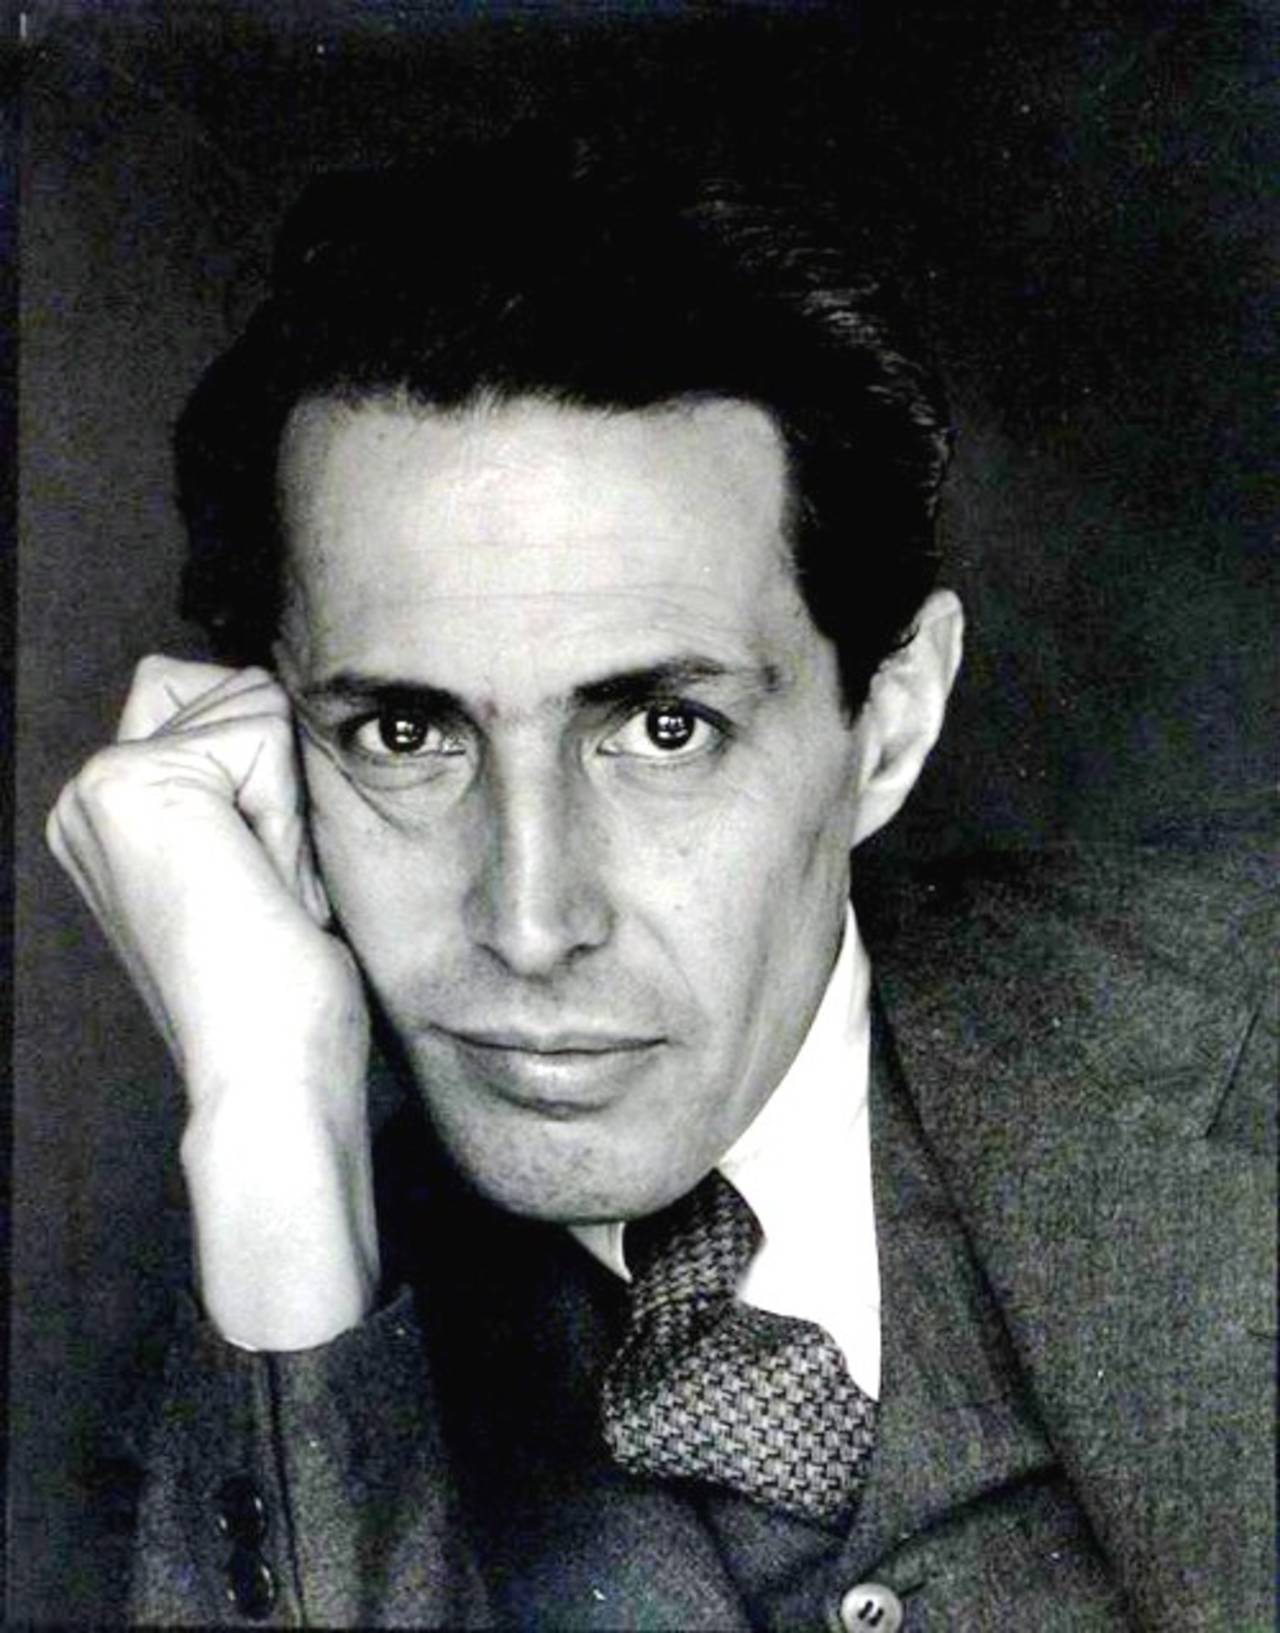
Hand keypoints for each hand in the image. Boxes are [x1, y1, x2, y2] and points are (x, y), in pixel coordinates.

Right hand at [47, 656, 378, 1348]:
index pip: (214, 699)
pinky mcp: (135, 782)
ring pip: (254, 702)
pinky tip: (266, 880)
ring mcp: (102, 783)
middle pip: (234, 686)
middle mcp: (88, 795)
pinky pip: (264, 729)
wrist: (266, 1071)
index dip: (275, 778)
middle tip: (270, 884)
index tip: (263, 883)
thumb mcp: (260, 862)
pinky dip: (288, 807)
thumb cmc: (284, 990)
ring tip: (269, 887)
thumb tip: (281, 696)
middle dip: (282, 776)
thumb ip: (245, 782)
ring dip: (289, 798)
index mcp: (109, 816)